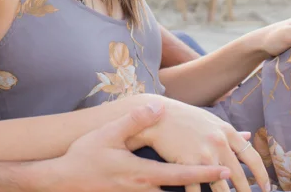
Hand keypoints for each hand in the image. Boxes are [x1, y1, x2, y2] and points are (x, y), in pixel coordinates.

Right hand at [49, 102, 231, 191]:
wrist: (62, 180)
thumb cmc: (84, 156)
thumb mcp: (108, 134)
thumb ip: (134, 121)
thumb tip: (158, 106)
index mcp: (142, 174)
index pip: (181, 176)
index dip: (205, 173)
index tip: (226, 170)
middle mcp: (143, 190)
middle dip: (203, 189)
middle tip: (227, 184)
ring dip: (190, 191)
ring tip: (210, 186)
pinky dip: (172, 191)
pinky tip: (182, 185)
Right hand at [131, 98, 270, 191]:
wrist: (157, 115)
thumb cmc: (184, 117)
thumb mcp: (211, 120)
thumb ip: (230, 131)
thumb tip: (248, 135)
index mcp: (228, 131)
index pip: (253, 157)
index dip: (262, 175)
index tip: (266, 187)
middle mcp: (220, 143)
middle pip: (239, 176)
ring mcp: (204, 154)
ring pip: (221, 187)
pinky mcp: (188, 164)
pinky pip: (197, 189)